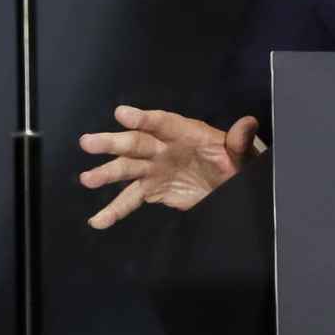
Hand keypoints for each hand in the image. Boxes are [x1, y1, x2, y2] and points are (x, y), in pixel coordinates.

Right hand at [78, 105, 259, 228]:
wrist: (232, 183)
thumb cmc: (238, 162)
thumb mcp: (245, 153)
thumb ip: (241, 142)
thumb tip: (247, 124)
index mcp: (187, 132)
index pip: (162, 123)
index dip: (142, 118)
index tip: (121, 114)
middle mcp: (165, 147)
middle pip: (136, 143)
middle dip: (112, 142)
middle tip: (88, 142)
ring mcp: (156, 168)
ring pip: (127, 169)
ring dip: (106, 174)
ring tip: (87, 179)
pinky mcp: (153, 189)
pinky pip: (131, 199)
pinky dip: (114, 210)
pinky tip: (98, 220)